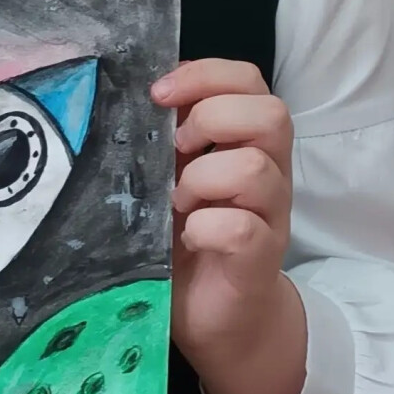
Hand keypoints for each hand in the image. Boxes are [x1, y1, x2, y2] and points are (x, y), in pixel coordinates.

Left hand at [151, 59, 305, 393]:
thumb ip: (161, 138)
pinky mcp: (260, 260)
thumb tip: (122, 97)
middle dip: (211, 120)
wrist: (214, 318)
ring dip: (203, 179)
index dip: (205, 75)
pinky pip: (242, 228)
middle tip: (175, 149)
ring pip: (256, 168)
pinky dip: (206, 228)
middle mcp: (268, 171)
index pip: (247, 79)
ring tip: (178, 202)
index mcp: (244, 141)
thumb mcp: (168, 176)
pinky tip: (189, 238)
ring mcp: (270, 215)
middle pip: (271, 112)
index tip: (159, 95)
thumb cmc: (184, 237)